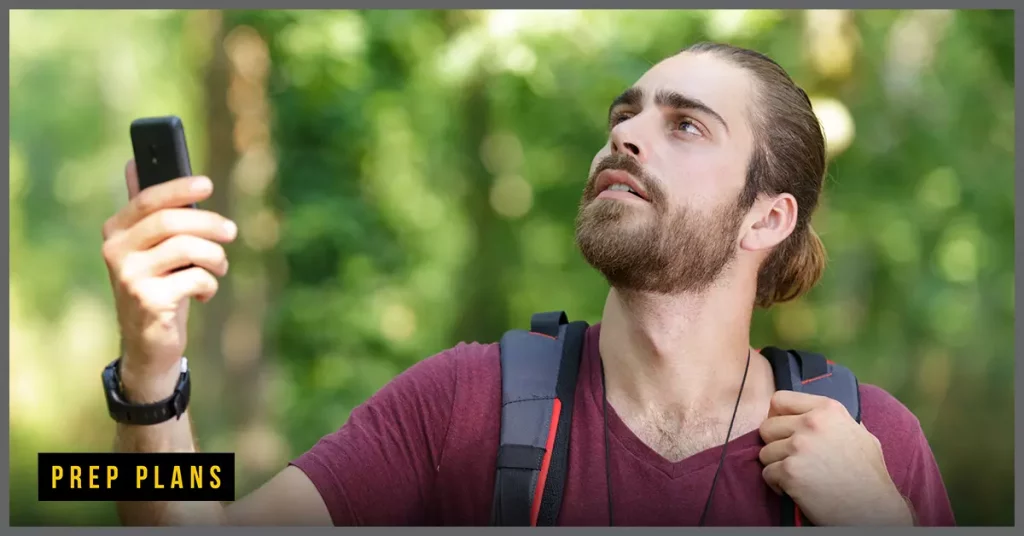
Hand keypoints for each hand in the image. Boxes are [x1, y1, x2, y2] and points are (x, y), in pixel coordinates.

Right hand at [101, 160, 236, 399]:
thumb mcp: (152, 248)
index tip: (207, 183)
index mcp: (116, 231)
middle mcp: (116, 251)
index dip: (179, 188)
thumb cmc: (158, 286)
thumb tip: (134, 162)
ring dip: (215, 256)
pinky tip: (204, 292)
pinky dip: (209, 284)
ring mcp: (130, 277)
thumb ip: (148, 211)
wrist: (148, 343)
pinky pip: (195, 278)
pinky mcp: (148, 301)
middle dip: (209, 223)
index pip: (148, 200)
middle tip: (231, 231)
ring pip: (187, 248)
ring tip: (219, 267)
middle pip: (171, 222)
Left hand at [758, 390, 914, 525]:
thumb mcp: (861, 434)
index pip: (781, 400)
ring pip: (765, 452)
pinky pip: (767, 473)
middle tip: (791, 458)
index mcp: (828, 409)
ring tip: (798, 475)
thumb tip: (815, 414)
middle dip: (775, 444)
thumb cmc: (869, 475)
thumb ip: (836, 421)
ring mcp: (799, 446)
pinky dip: (777, 484)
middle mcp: (811, 423)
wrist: (873, 509)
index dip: (776, 415)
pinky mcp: (790, 471)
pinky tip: (796, 489)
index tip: (782, 429)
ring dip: (777, 465)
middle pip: (767, 426)